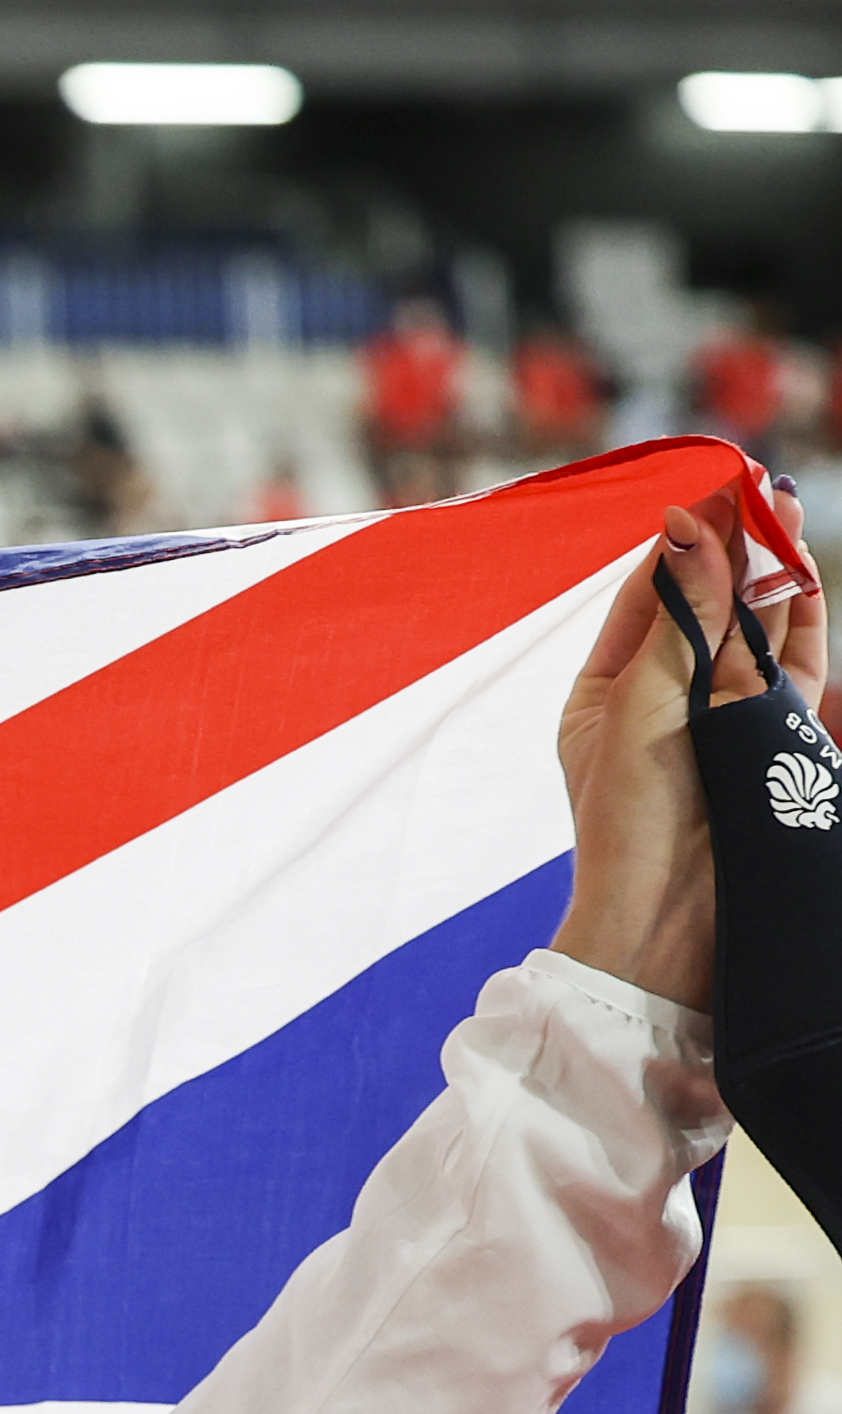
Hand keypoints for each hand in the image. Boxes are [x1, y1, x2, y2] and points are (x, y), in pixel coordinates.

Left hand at [555, 501, 823, 1007]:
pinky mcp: (768, 741)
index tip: (717, 490)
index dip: (687, 542)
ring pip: (757, 631)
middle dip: (740, 549)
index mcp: (609, 690)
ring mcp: (720, 720)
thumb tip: (686, 529)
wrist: (670, 922)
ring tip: (787, 518)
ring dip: (774, 577)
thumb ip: (678, 619)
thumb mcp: (641, 706)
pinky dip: (801, 626)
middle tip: (767, 492)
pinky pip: (793, 671)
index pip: (653, 594)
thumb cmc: (631, 821)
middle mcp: (665, 699)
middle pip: (711, 606)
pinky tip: (804, 583)